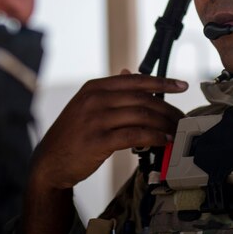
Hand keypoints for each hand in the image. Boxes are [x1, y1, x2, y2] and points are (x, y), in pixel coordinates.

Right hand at [29, 71, 186, 191]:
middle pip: (142, 99)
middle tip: (182, 118)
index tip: (182, 85)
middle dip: (167, 108)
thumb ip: (109, 90)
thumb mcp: (86, 105)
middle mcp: (95, 99)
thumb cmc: (73, 134)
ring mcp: (96, 119)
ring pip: (141, 116)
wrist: (50, 161)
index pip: (135, 80)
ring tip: (176, 131)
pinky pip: (135, 135)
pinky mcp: (99, 140)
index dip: (162, 82)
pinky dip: (154, 137)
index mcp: (94, 87)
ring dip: (164, 124)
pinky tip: (164, 141)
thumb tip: (129, 72)